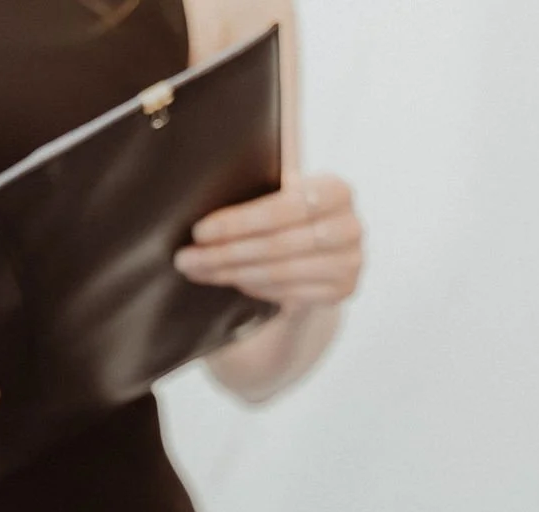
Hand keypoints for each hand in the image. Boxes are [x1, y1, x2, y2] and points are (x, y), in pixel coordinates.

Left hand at [174, 174, 363, 308]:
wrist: (314, 251)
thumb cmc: (285, 214)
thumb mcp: (276, 194)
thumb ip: (256, 188)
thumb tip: (200, 194)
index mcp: (335, 190)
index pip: (286, 206)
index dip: (241, 221)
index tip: (199, 231)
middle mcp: (351, 226)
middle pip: (280, 244)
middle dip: (227, 252)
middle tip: (187, 258)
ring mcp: (351, 262)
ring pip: (281, 273)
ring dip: (233, 274)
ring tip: (198, 271)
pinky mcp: (343, 291)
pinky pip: (290, 295)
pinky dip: (257, 289)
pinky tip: (233, 282)